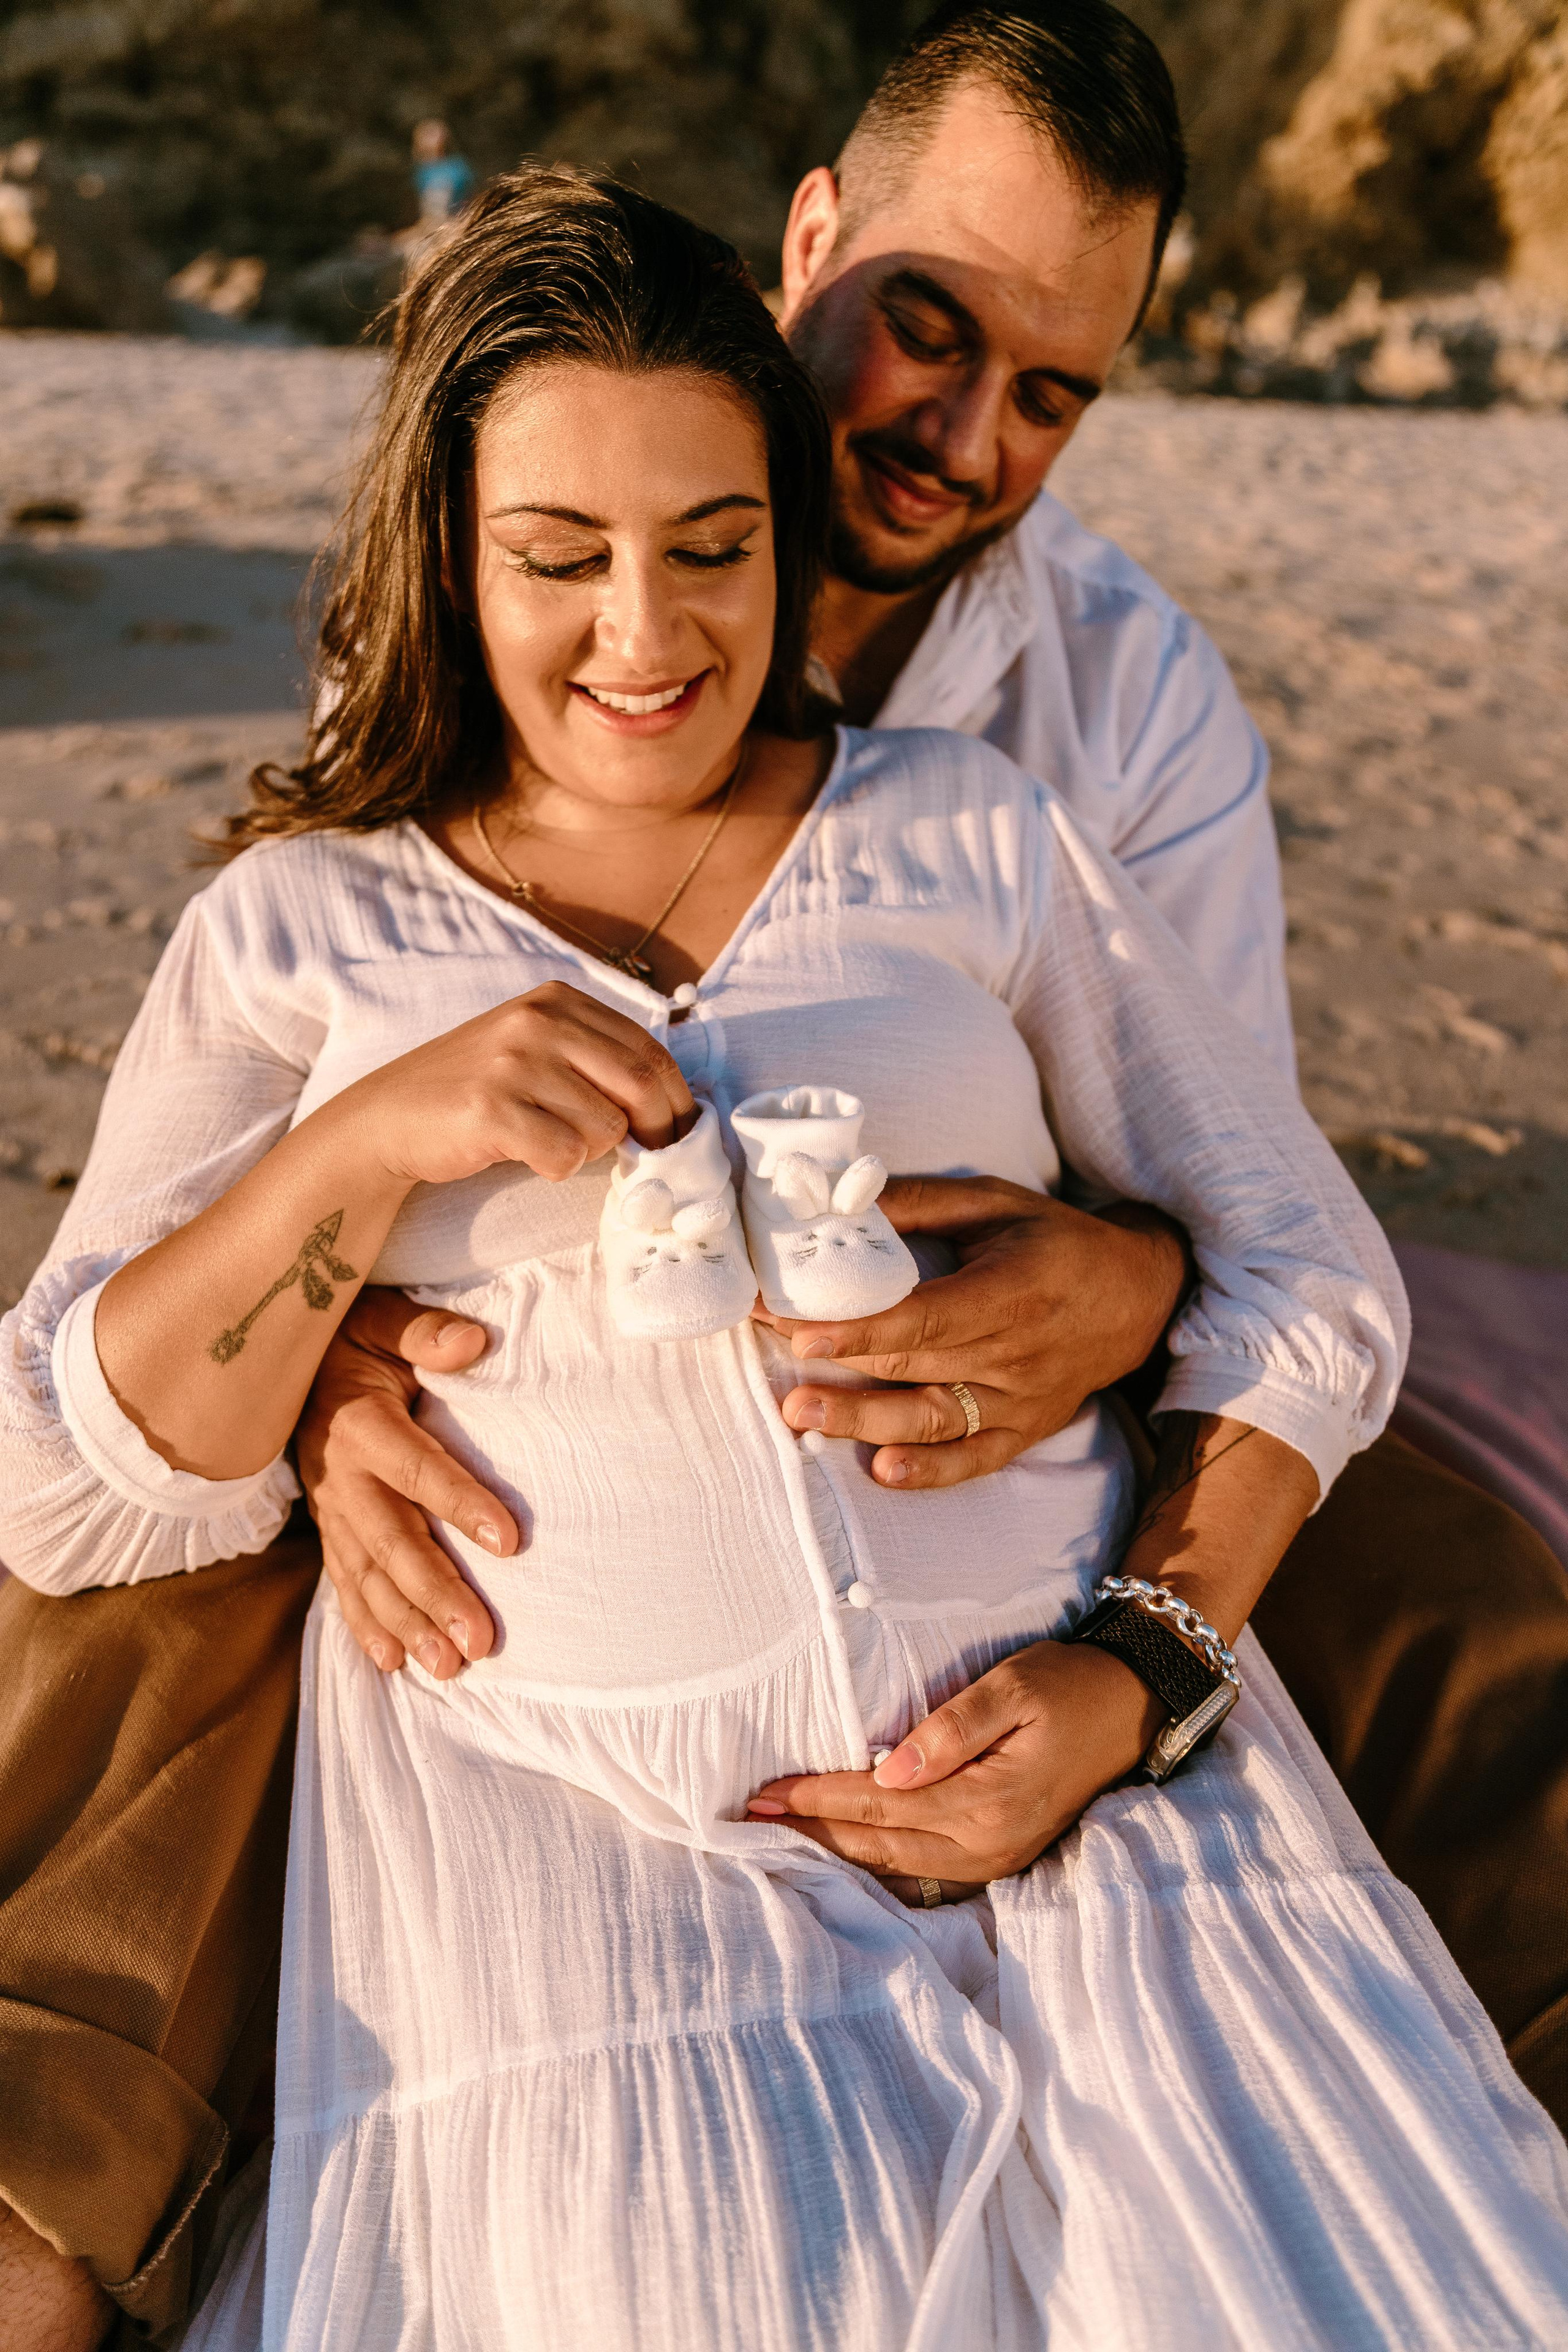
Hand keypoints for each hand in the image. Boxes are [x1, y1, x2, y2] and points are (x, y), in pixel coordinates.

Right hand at [298, 1286, 507, 1678]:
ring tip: (448, 1667)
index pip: (418, 1469)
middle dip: (436, 1595)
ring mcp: (330, 1508)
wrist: (280, 1357)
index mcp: (360, 1423)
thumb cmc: (349, 1334)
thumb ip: (422, 1331)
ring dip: (407, 1624)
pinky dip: (365, 1624)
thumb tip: (471, 1342)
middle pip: (392, 1543)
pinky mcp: (328, 1526)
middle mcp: (340, 1475)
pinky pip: (343, 1581)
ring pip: (368, 1576)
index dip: (461, 1505)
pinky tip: (392, 1662)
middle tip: (480, 1641)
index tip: (510, 1542)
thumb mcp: (379, 1317)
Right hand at [340, 980, 694, 1190]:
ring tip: (548, 1140)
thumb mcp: (535, 1047)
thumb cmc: (474, 1089)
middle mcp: (538, 1021)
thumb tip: (670, 1104)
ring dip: (587, 1150)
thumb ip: (594, 1058)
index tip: (682, 1134)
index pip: (648, 1051)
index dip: (676, 1100)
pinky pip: (564, 1155)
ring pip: (604, 1128)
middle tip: (650, 1160)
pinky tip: (525, 1154)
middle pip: (639, 1086)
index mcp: (558, 1000)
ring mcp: (514, 1062)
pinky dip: (555, 1167)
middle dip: (656, 1132)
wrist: (388, 1116)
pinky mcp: (492, 1109)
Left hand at [745, 1638, 1162, 1899]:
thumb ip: (952, 1729)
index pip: (880, 1804)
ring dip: (837, 1853)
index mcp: (987, 1802)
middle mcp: (988, 1845)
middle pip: (879, 1846)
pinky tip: (844, 1854)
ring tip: (781, 1842)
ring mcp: (996, 1858)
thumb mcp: (1014, 1689)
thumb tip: (888, 1771)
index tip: (766, 1794)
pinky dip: (876, 1863)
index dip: (819, 1797)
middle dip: (812, 1835)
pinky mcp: (1000, 1856)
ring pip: (897, 1867)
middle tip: (749, 1826)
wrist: (1132, 1706)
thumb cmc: (1069, 1685)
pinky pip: (923, 1871)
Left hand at [762, 1176, 1188, 1490]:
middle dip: (836, 1361)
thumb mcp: (997, 1204)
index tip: (798, 1327)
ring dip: (863, 1421)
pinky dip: (930, 1471)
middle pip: (914, 1364)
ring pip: (932, 1416)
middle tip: (767, 1350)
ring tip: (800, 1415)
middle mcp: (1017, 1352)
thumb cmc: (1055, 1241)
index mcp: (1012, 1289)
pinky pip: (973, 1458)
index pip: (925, 1316)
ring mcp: (1022, 1399)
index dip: (860, 1326)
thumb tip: (843, 1201)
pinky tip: (882, 1471)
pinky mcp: (1024, 1429)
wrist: (1138, 1297)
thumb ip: (921, 1202)